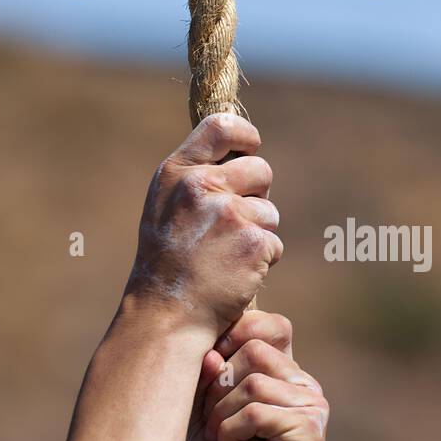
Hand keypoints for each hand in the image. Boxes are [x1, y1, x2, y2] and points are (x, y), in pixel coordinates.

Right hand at [125, 114, 281, 334]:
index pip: (221, 127)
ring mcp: (229, 214)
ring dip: (258, 234)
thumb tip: (238, 154)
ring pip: (270, 212)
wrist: (168, 313)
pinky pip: (274, 243)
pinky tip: (235, 273)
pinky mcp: (254, 242)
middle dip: (257, 196)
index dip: (245, 135)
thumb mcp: (166, 207)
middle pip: (261, 170)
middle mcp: (202, 186)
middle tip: (232, 225)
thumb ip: (196, 177)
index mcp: (178, 172)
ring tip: (225, 256)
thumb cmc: (167, 263)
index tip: (251, 147)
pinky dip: (262, 260)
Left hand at [187, 310, 328, 440]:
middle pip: (253, 349)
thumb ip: (204, 387)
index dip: (235, 333)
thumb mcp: (209, 424)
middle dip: (218, 384)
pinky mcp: (307, 427)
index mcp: (287, 374)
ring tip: (217, 440)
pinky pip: (257, 410)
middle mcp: (304, 382)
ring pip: (253, 380)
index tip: (208, 367)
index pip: (268, 325)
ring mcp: (310, 403)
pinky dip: (231, 429)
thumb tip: (206, 354)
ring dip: (222, 412)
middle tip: (210, 421)